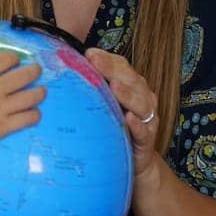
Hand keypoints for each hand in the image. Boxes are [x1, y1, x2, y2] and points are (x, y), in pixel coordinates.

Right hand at [0, 45, 43, 150]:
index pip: (5, 59)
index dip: (14, 58)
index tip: (16, 60)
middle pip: (24, 75)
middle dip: (34, 71)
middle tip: (37, 70)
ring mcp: (1, 108)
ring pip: (30, 97)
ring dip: (39, 92)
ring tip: (42, 91)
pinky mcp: (3, 126)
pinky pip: (26, 119)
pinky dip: (34, 115)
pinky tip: (35, 113)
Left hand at [86, 49, 162, 182]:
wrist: (137, 161)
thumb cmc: (117, 127)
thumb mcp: (106, 105)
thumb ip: (95, 88)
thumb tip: (68, 69)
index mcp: (133, 86)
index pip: (122, 67)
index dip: (107, 59)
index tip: (89, 54)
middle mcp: (143, 98)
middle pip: (131, 80)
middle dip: (112, 70)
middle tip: (95, 61)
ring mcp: (147, 118)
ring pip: (140, 103)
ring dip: (127, 94)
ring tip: (114, 86)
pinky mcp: (147, 139)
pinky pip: (143, 131)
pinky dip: (137, 124)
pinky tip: (128, 119)